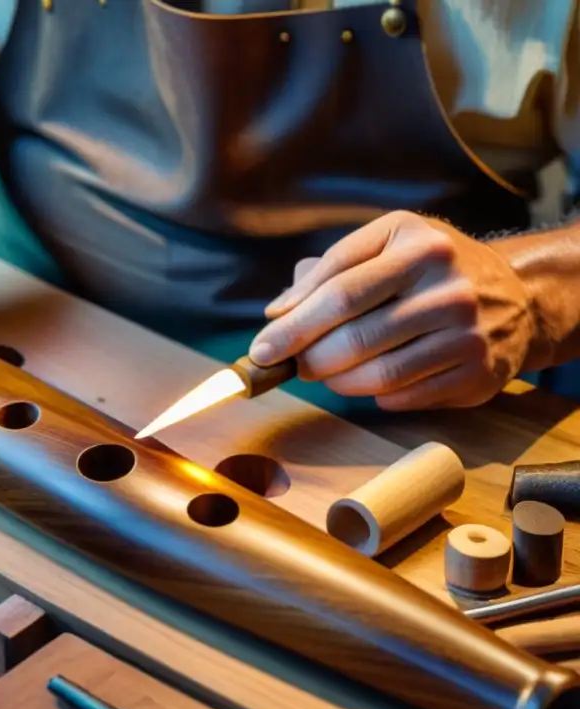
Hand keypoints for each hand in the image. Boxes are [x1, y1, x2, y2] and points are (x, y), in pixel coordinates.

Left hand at [249, 211, 536, 409]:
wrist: (514, 294)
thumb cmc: (428, 270)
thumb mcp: (384, 246)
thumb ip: (327, 272)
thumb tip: (276, 313)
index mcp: (417, 243)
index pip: (338, 291)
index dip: (291, 325)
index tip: (262, 350)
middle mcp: (448, 284)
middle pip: (353, 337)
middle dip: (310, 358)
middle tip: (296, 365)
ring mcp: (467, 331)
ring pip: (377, 374)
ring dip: (337, 382)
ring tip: (327, 374)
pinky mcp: (477, 371)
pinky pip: (404, 396)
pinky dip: (374, 395)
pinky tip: (370, 381)